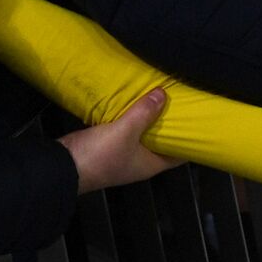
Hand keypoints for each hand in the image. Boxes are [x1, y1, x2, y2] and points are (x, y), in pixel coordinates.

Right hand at [58, 89, 180, 193]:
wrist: (62, 166)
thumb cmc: (99, 156)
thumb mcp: (125, 131)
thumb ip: (144, 113)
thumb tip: (163, 95)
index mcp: (150, 164)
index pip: (179, 155)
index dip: (190, 141)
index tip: (200, 123)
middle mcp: (140, 161)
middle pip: (162, 142)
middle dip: (170, 124)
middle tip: (181, 103)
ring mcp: (123, 154)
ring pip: (144, 135)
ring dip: (150, 119)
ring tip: (160, 97)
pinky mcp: (108, 146)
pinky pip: (127, 130)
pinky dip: (132, 118)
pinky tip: (134, 102)